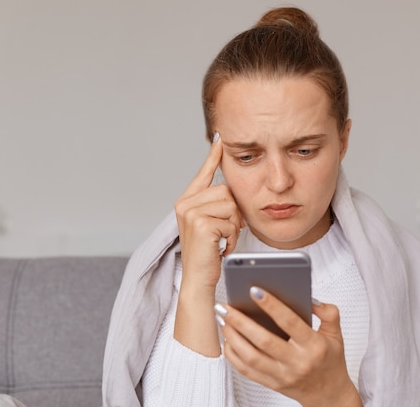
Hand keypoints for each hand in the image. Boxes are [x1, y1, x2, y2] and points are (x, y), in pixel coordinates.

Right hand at [173, 133, 243, 355]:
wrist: (199, 281)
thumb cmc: (209, 255)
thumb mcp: (211, 225)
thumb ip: (216, 206)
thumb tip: (230, 189)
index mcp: (187, 201)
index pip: (204, 174)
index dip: (213, 156)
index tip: (220, 138)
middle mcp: (185, 204)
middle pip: (227, 191)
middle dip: (234, 214)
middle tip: (224, 233)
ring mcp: (191, 213)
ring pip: (231, 205)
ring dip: (234, 226)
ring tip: (222, 241)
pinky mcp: (201, 223)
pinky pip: (231, 220)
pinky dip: (232, 236)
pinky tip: (221, 247)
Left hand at [217, 289, 361, 406]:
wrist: (329, 395)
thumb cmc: (330, 361)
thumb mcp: (335, 334)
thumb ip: (327, 312)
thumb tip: (310, 298)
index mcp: (313, 346)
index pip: (290, 322)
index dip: (271, 305)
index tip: (255, 290)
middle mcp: (297, 361)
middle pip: (263, 340)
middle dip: (240, 321)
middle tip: (225, 307)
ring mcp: (283, 375)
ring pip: (251, 357)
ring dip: (232, 337)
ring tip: (222, 320)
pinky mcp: (272, 384)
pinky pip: (247, 371)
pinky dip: (233, 355)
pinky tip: (227, 340)